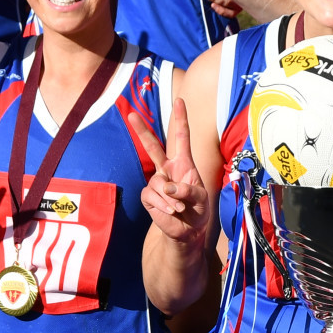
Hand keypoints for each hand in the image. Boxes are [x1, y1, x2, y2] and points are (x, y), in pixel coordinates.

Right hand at [129, 97, 212, 247]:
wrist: (188, 231)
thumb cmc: (198, 210)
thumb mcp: (201, 199)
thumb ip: (188, 190)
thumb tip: (168, 187)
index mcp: (184, 163)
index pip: (182, 137)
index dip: (181, 119)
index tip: (180, 101)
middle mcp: (168, 169)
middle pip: (153, 146)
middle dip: (141, 131)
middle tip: (131, 114)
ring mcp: (157, 182)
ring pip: (158, 182)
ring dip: (170, 198)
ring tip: (180, 208)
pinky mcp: (149, 196)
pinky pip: (152, 195)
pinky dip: (163, 204)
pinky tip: (171, 211)